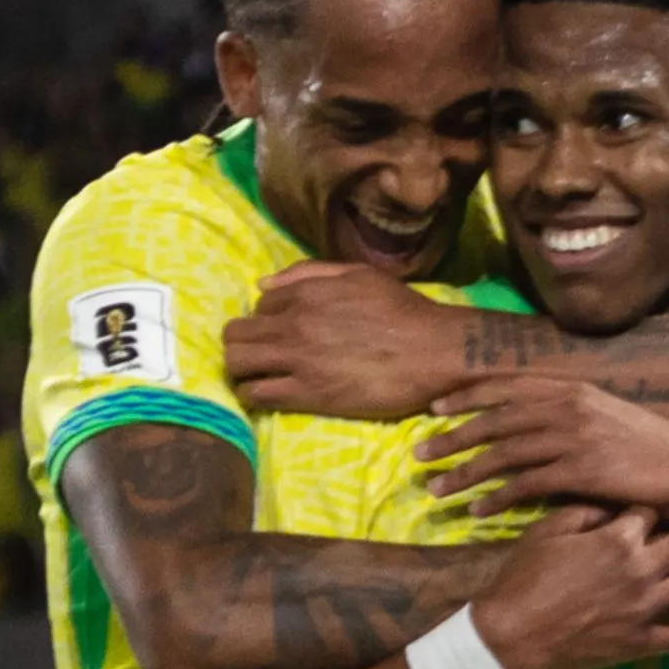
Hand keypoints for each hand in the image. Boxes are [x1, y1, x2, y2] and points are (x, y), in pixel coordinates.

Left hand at [225, 263, 468, 418]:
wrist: (432, 351)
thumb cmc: (404, 311)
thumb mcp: (359, 274)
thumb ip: (309, 273)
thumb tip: (263, 284)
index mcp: (307, 292)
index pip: (259, 304)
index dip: (265, 319)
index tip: (277, 332)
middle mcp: (293, 323)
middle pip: (236, 335)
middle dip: (241, 344)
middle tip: (256, 356)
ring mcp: (297, 360)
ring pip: (237, 365)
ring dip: (240, 371)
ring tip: (256, 377)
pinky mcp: (307, 394)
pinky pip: (257, 394)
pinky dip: (253, 395)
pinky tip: (265, 396)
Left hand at [422, 377, 668, 516]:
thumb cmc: (650, 446)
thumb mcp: (607, 416)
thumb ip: (569, 413)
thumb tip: (535, 419)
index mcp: (572, 389)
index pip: (506, 388)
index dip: (467, 398)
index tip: (435, 409)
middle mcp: (567, 407)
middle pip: (495, 420)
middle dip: (452, 436)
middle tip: (419, 454)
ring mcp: (573, 438)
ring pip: (503, 453)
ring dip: (464, 472)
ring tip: (435, 488)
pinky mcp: (581, 472)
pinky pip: (526, 485)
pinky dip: (496, 498)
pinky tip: (476, 511)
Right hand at [472, 506, 668, 668]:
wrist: (512, 634)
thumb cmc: (524, 577)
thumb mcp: (547, 530)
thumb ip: (584, 510)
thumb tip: (611, 501)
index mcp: (619, 537)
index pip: (656, 507)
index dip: (664, 499)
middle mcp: (643, 569)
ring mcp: (647, 608)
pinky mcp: (643, 642)